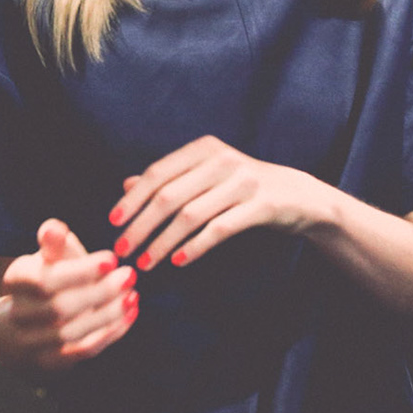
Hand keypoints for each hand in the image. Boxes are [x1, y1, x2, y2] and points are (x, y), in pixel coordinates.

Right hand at [0, 219, 138, 370]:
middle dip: (100, 292)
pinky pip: (83, 350)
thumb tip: (53, 229)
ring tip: (132, 296)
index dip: (80, 271)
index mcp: (16, 280)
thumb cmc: (48, 278)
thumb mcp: (49, 256)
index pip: (45, 279)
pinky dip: (110, 333)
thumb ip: (53, 242)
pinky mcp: (50, 361)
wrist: (26, 323)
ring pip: (72, 332)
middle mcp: (18, 314)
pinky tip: (130, 314)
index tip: (112, 259)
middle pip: (59, 308)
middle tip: (129, 275)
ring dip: (108, 314)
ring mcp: (32, 342)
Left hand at [110, 135, 325, 270]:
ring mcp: (244, 182)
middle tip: (123, 250)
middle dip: (141, 226)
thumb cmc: (242, 187)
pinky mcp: (262, 205)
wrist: (299, 196)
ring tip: (146, 263)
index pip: (157, 173)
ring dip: (163, 243)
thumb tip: (126, 185)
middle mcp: (222, 160)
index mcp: (204, 149)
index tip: (113, 222)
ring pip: (190, 215)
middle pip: (169, 196)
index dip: (133, 199)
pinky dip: (195, 247)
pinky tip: (178, 261)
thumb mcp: (206, 176)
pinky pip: (219, 229)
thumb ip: (170, 179)